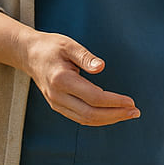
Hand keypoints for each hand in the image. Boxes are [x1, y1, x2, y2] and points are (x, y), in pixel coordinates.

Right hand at [21, 30, 139, 126]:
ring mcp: (56, 104)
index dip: (114, 102)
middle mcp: (58, 96)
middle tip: (135, 112)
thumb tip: (101, 67)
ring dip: (108, 120)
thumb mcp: (68, 45)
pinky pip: (80, 118)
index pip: (93, 97)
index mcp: (61, 80)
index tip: (131, 101)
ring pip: (85, 119)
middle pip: (90, 114)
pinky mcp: (57, 106)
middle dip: (115, 115)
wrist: (28, 55)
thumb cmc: (51, 46)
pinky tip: (112, 115)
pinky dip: (98, 119)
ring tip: (127, 114)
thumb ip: (85, 57)